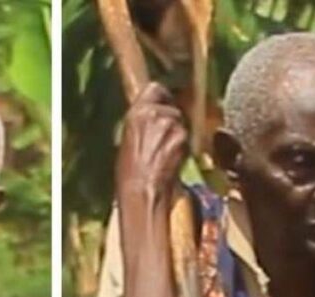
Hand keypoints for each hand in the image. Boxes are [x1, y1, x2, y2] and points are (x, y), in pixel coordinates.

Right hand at [115, 82, 188, 200]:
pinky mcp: (183, 137)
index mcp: (136, 112)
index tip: (163, 105)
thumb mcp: (127, 139)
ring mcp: (171, 124)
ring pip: (182, 122)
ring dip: (178, 133)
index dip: (162, 97)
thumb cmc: (129, 173)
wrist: (142, 190)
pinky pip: (187, 136)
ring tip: (166, 151)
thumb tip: (151, 118)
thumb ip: (141, 123)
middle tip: (165, 137)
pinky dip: (183, 145)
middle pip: (172, 106)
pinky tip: (173, 158)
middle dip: (172, 119)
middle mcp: (155, 113)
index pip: (155, 88)